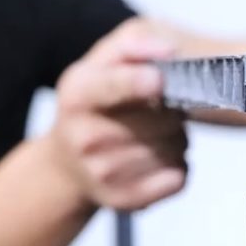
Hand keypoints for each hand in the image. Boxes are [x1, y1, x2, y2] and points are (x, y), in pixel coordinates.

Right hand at [49, 18, 187, 210]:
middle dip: (174, 110)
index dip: (138, 82)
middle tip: (162, 109)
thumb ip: (134, 46)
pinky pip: (178, 178)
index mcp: (77, 94)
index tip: (159, 79)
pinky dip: (179, 166)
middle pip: (162, 120)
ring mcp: (103, 173)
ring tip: (158, 133)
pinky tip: (160, 158)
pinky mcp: (124, 199)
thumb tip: (169, 51)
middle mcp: (84, 137)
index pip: (111, 86)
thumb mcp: (101, 64)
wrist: (66, 164)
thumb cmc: (95, 104)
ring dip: (178, 138)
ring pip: (175, 149)